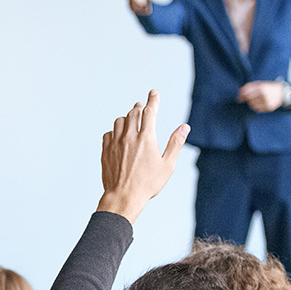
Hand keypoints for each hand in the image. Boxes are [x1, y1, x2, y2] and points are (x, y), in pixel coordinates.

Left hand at [97, 90, 190, 223]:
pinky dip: (115, 131)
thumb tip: (184, 127)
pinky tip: (119, 136)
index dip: (153, 99)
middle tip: (143, 106)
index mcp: (146, 138)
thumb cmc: (147, 184)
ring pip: (119, 121)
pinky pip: (108, 133)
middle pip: (133, 112)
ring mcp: (115, 143)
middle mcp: (129, 137)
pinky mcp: (105, 150)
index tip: (153, 92)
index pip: (150, 111)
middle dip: (139, 107)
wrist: (123, 197)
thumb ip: (175, 143)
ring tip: (131, 121)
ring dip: (127, 118)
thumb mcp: (167, 165)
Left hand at [237, 81, 284, 112]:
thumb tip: (240, 91)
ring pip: (252, 105)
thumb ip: (249, 86)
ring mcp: (267, 102)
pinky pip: (257, 109)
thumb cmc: (269, 87)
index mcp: (261, 87)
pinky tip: (258, 103)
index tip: (239, 97)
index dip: (241, 95)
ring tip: (254, 99)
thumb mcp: (260, 83)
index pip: (247, 92)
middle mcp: (264, 95)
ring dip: (251, 103)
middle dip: (245, 99)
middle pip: (248, 99)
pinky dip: (255, 107)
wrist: (283, 93)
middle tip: (244, 99)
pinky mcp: (269, 107)